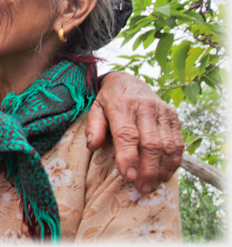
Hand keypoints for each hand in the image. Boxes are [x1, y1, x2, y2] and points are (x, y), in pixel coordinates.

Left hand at [86, 71, 183, 194]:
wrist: (128, 81)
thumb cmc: (108, 100)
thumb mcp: (95, 108)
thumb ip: (93, 126)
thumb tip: (92, 146)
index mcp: (122, 105)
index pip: (127, 134)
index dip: (128, 157)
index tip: (128, 176)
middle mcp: (145, 107)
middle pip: (151, 143)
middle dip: (147, 169)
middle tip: (142, 188)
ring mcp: (162, 112)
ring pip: (167, 145)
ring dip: (161, 169)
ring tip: (152, 186)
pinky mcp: (173, 117)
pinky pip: (178, 143)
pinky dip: (173, 162)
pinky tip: (164, 175)